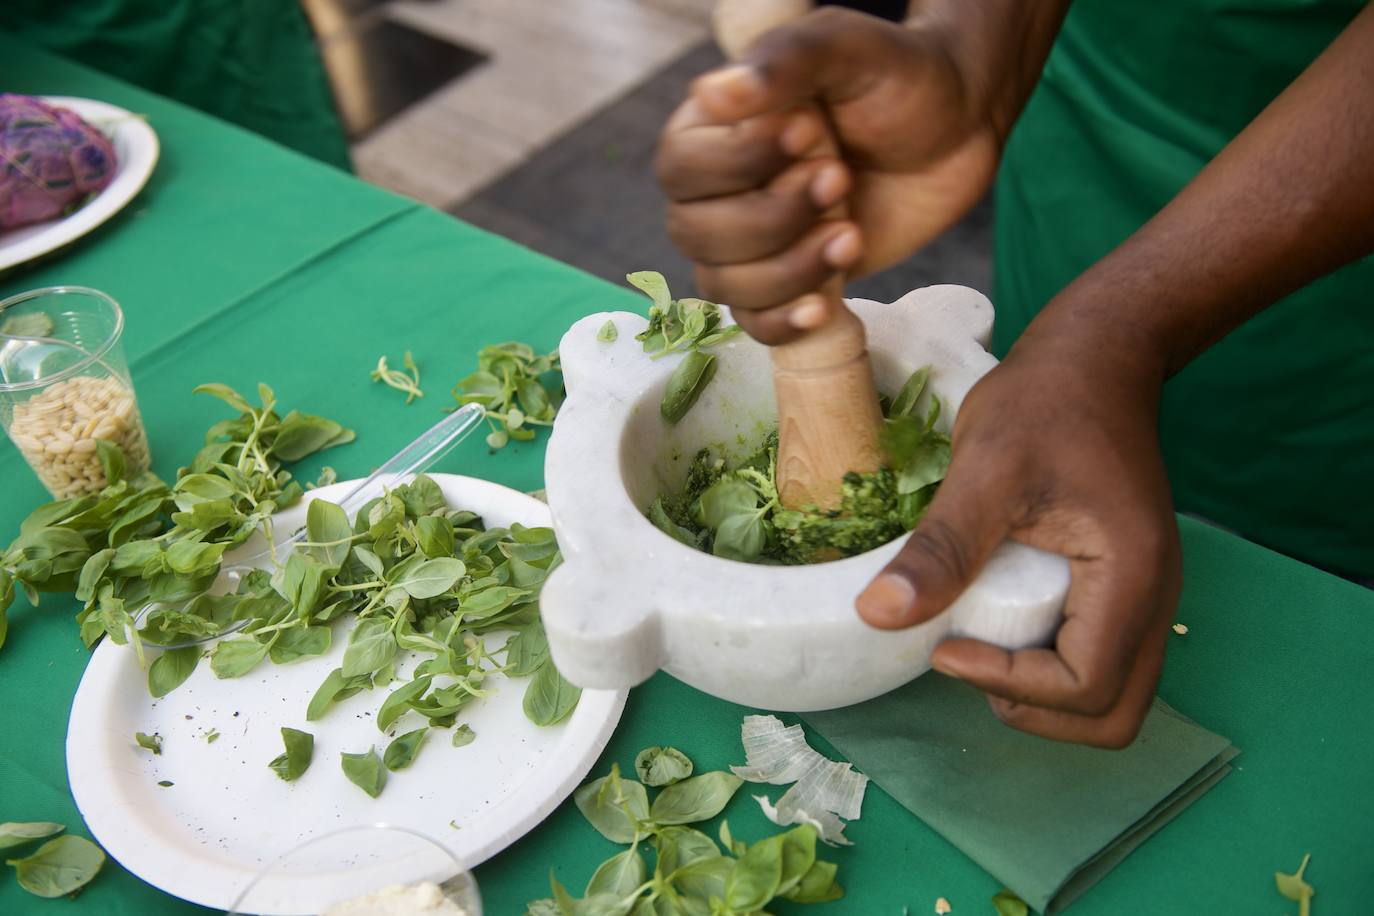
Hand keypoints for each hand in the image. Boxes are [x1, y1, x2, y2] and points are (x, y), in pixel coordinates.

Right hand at [656, 6, 1000, 343]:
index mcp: (712, 128)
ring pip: (725, 284)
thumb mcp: (846, 49)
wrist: (958, 130)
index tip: (808, 133)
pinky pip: (756, 324)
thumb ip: (785, 61)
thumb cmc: (896, 77)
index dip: (738, 163)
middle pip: (695, 234)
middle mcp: (718, 190)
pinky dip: (783, 322)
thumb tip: (716, 91)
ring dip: (787, 269)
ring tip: (850, 234)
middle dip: (771, 218)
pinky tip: (822, 305)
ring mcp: (751, 243)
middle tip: (839, 179)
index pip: (681, 167)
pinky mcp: (788, 283)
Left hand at [856, 324, 1182, 747]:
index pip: (1086, 687)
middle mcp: (1155, 599)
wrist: (1096, 358)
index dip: (1010, 684)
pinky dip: (1052, 666)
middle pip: (1112, 714)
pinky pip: (1102, 656)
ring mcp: (1146, 595)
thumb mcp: (984, 469)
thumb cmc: (1044, 402)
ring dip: (1043, 695)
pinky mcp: (1126, 585)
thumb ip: (942, 547)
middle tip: (965, 657)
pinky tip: (1000, 621)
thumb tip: (877, 617)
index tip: (944, 645)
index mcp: (1131, 577)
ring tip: (979, 645)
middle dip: (1033, 708)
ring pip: (1112, 695)